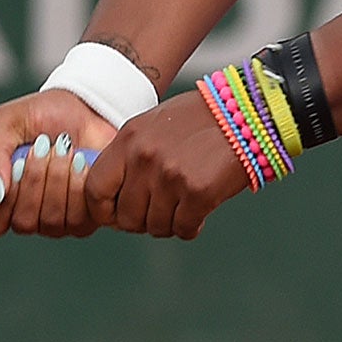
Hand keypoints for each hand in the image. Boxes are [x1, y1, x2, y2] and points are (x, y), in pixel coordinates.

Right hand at [0, 89, 115, 237]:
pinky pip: (79, 217)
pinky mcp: (87, 215)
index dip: (2, 202)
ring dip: (57, 178)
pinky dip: (78, 184)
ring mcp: (60, 218)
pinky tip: (80, 161)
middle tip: (42, 147)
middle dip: (34, 179)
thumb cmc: (47, 114)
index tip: (13, 168)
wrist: (88, 107)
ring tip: (64, 149)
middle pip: (23, 221)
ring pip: (51, 220)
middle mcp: (32, 212)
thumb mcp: (8, 121)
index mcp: (7, 195)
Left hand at [84, 89, 249, 238]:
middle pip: (126, 217)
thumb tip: (114, 198)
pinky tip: (200, 209)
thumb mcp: (152, 126)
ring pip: (155, 227)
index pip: (95, 189)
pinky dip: (191, 226)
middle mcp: (145, 158)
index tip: (116, 215)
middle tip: (160, 211)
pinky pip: (183, 229)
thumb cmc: (199, 120)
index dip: (104, 210)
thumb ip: (130, 157)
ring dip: (169, 223)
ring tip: (183, 205)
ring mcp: (170, 176)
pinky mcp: (198, 192)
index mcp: (129, 140)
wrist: (246, 112)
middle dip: (143, 220)